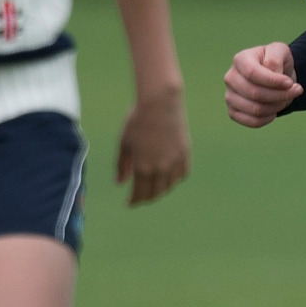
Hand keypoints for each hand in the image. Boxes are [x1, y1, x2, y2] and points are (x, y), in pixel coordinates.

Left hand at [117, 87, 190, 205]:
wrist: (160, 103)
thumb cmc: (137, 120)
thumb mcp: (124, 143)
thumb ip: (122, 165)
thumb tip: (120, 183)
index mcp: (143, 167)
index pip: (140, 193)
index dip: (134, 201)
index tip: (129, 203)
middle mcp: (161, 168)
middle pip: (156, 193)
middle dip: (146, 198)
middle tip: (140, 197)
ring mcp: (175, 161)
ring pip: (170, 186)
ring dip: (161, 190)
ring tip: (154, 188)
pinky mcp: (185, 153)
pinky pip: (182, 174)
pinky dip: (175, 179)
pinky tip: (169, 177)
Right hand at [223, 43, 301, 127]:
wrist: (274, 77)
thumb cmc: (276, 62)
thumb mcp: (280, 51)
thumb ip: (275, 59)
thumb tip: (273, 74)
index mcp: (240, 59)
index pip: (252, 73)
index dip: (273, 81)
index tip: (290, 83)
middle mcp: (230, 78)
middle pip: (254, 93)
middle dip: (280, 95)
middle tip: (297, 91)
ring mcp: (230, 96)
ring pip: (255, 109)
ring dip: (277, 106)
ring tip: (286, 99)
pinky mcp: (233, 112)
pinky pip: (253, 121)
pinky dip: (269, 118)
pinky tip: (275, 109)